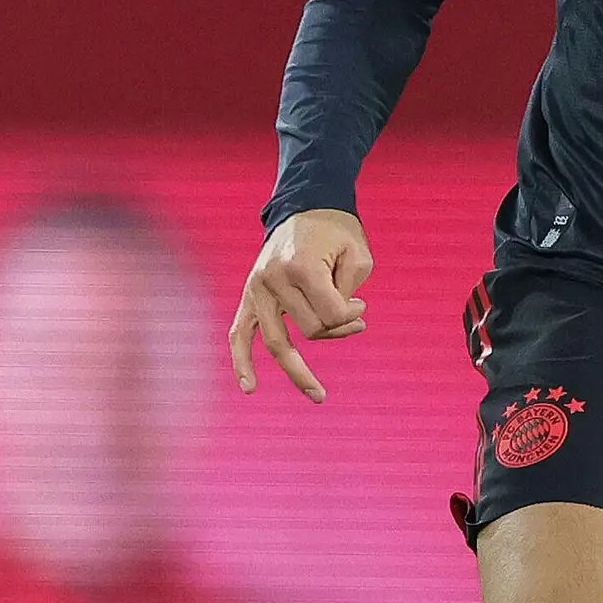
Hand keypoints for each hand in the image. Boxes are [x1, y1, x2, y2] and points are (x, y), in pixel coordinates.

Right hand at [232, 209, 374, 400]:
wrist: (305, 206)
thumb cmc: (337, 232)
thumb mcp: (357, 256)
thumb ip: (349, 294)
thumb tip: (340, 324)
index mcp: (301, 267)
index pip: (330, 315)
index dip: (351, 317)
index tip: (362, 305)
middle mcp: (273, 280)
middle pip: (309, 330)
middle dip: (337, 329)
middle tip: (357, 318)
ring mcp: (257, 289)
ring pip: (278, 343)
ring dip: (298, 372)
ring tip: (319, 396)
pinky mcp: (248, 295)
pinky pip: (239, 334)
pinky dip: (241, 361)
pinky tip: (248, 389)